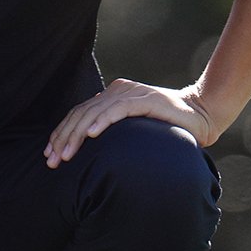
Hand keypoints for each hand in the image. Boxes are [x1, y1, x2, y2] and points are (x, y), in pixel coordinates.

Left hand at [44, 79, 213, 166]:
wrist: (200, 115)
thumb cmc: (166, 128)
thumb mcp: (133, 130)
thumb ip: (113, 132)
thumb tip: (87, 149)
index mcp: (112, 95)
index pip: (79, 113)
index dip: (62, 133)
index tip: (49, 154)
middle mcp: (118, 90)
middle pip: (82, 113)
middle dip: (64, 138)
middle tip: (52, 161)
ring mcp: (132, 93)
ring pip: (95, 112)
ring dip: (77, 134)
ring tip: (66, 154)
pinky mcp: (146, 99)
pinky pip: (119, 109)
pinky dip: (103, 121)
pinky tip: (91, 134)